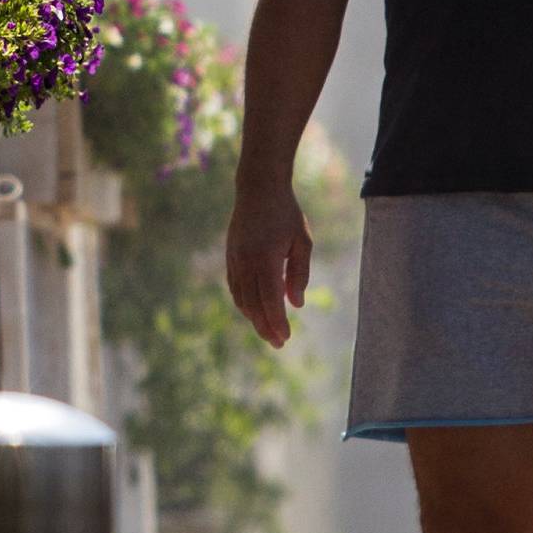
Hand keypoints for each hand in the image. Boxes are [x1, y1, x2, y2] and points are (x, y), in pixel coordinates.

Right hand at [225, 180, 310, 349]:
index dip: (277, 322)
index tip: (285, 338)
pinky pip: (235, 287)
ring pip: (242, 299)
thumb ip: (299, 273)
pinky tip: (254, 311)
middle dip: (266, 327)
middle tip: (279, 343)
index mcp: (266, 259)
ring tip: (268, 331)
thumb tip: (296, 304)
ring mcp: (235, 260)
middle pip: (254, 305)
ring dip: (254, 318)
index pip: (270, 300)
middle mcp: (246, 263)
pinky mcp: (230, 257)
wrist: (258, 189)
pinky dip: (244, 303)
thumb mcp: (302, 241)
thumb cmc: (286, 213)